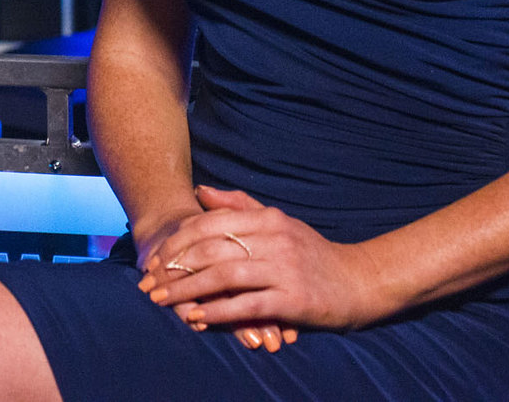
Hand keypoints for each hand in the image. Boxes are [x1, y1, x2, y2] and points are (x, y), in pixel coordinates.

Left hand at [138, 187, 392, 335]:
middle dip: (174, 267)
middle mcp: (273, 240)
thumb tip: (201, 191)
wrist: (360, 282)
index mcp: (267, 219)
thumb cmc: (313, 253)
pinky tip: (196, 317)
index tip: (154, 260)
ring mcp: (283, 269)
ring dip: (187, 289)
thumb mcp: (280, 222)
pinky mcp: (293, 299)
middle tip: (148, 283)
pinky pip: (246, 304)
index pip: (209, 225)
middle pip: (210, 249)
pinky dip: (218, 311)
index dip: (177, 242)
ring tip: (161, 300)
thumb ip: (240, 205)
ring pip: (223, 276)